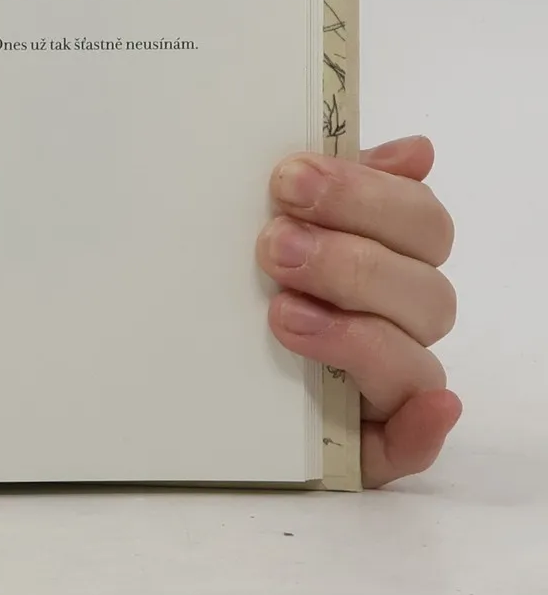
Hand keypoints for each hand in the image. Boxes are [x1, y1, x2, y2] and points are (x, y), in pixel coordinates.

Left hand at [260, 135, 460, 486]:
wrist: (166, 349)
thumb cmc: (233, 268)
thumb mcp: (265, 216)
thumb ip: (326, 179)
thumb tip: (416, 150)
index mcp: (385, 254)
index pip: (420, 220)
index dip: (365, 196)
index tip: (288, 179)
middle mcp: (396, 316)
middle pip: (424, 289)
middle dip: (349, 261)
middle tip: (274, 245)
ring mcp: (384, 381)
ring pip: (415, 359)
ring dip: (356, 333)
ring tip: (281, 312)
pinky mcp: (366, 442)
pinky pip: (413, 444)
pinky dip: (425, 428)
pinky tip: (427, 407)